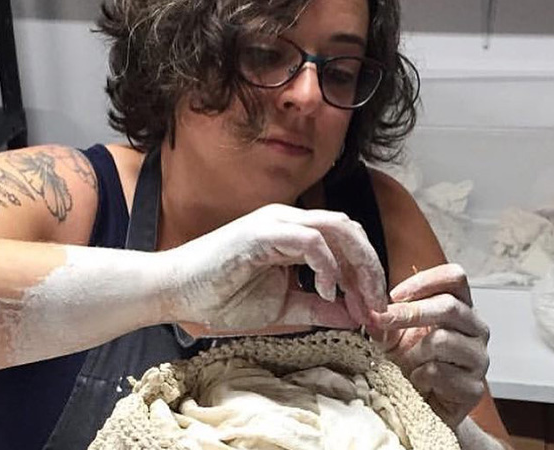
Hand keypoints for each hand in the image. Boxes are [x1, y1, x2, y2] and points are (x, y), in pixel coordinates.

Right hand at [159, 204, 387, 332]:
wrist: (176, 293)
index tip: (373, 312)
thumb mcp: (282, 308)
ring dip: (356, 264)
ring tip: (360, 299)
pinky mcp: (261, 232)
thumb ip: (317, 308)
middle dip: (371, 268)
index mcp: (293, 234)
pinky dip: (325, 264)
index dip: (367, 275)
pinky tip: (326, 290)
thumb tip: (354, 316)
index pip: (346, 243)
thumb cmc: (221, 297)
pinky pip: (308, 239)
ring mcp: (275, 222)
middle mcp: (289, 221)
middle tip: (377, 306)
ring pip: (337, 227)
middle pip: (350, 230)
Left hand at [368, 264, 489, 427]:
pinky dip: (419, 376)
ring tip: (405, 362)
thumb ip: (386, 318)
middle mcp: (475, 329)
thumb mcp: (392, 334)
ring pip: (443, 340)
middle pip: (450, 306)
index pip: (455, 278)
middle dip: (409, 313)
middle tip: (381, 319)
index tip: (394, 294)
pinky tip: (416, 381)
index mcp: (459, 307)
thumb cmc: (408, 363)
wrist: (418, 405)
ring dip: (413, 351)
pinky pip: (439, 372)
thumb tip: (370, 309)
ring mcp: (478, 358)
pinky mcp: (474, 388)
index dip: (425, 280)